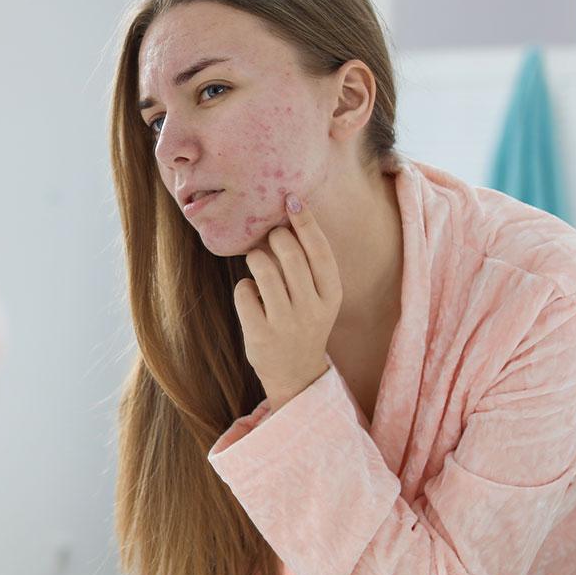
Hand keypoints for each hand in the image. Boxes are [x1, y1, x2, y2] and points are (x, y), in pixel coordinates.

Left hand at [233, 193, 342, 411]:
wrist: (296, 374)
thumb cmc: (304, 321)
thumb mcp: (319, 296)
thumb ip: (308, 263)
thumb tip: (285, 215)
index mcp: (332, 295)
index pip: (320, 250)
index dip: (305, 221)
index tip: (291, 199)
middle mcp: (312, 308)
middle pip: (289, 253)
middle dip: (274, 237)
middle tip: (269, 238)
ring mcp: (286, 323)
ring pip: (262, 268)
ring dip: (255, 257)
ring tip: (258, 264)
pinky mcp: (260, 335)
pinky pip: (243, 291)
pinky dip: (244, 287)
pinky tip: (253, 298)